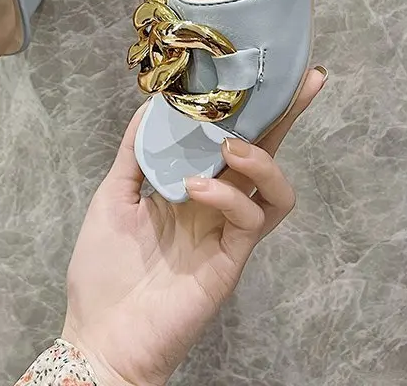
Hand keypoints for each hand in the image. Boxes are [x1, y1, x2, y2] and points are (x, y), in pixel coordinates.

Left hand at [62, 67, 326, 385]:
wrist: (99, 334)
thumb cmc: (103, 269)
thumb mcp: (113, 196)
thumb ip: (135, 152)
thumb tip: (152, 104)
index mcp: (192, 187)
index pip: (230, 141)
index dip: (251, 110)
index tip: (265, 72)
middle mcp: (217, 206)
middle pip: (265, 155)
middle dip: (288, 118)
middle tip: (307, 83)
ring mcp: (227, 234)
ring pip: (275, 190)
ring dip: (260, 159)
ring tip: (229, 146)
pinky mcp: (231, 261)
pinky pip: (248, 220)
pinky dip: (227, 196)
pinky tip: (195, 188)